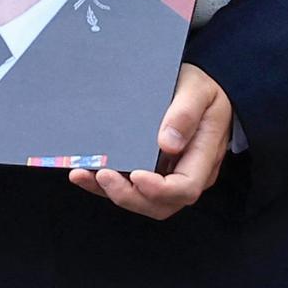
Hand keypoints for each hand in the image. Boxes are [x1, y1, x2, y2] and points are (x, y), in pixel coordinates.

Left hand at [71, 63, 232, 218]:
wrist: (201, 83)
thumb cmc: (202, 87)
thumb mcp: (198, 91)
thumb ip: (185, 115)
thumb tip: (168, 144)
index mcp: (203, 156)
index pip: (185, 188)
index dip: (159, 189)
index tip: (136, 175)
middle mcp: (187, 171)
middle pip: (161, 203)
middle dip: (129, 196)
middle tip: (103, 176)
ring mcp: (169, 173)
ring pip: (141, 199)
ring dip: (110, 192)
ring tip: (83, 174)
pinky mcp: (151, 168)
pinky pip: (129, 185)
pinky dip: (104, 184)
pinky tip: (83, 171)